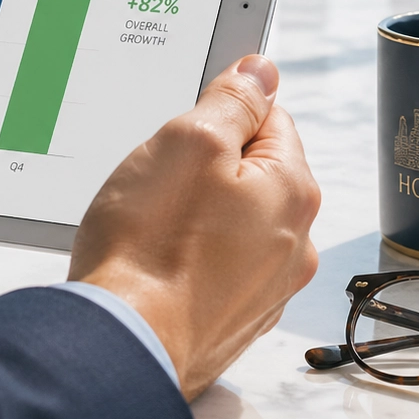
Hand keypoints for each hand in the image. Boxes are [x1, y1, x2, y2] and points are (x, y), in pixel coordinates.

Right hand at [69, 55, 319, 399]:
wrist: (124, 347)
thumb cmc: (149, 248)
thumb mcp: (187, 142)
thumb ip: (232, 100)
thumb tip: (261, 71)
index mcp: (293, 190)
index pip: (270, 117)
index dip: (220, 114)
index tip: (185, 129)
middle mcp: (294, 242)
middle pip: (251, 171)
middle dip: (205, 167)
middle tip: (158, 180)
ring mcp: (266, 287)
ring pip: (231, 220)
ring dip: (195, 214)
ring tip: (150, 226)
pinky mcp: (234, 319)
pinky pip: (215, 266)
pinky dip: (188, 258)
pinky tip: (153, 263)